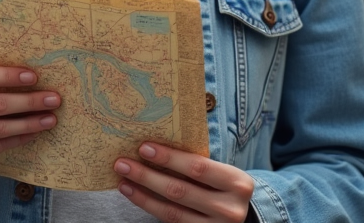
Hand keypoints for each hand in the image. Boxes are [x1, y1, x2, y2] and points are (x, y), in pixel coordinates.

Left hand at [114, 142, 254, 222]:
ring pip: (172, 211)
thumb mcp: (222, 174)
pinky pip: (171, 222)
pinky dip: (150, 207)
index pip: (198, 167)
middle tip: (123, 164)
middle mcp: (229, 208)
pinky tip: (136, 195)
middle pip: (180, 191)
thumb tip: (154, 148)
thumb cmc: (224, 187)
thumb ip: (198, 164)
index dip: (169, 158)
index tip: (144, 148)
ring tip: (124, 181)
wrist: (240, 216)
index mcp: (237, 183)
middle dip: (147, 176)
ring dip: (143, 194)